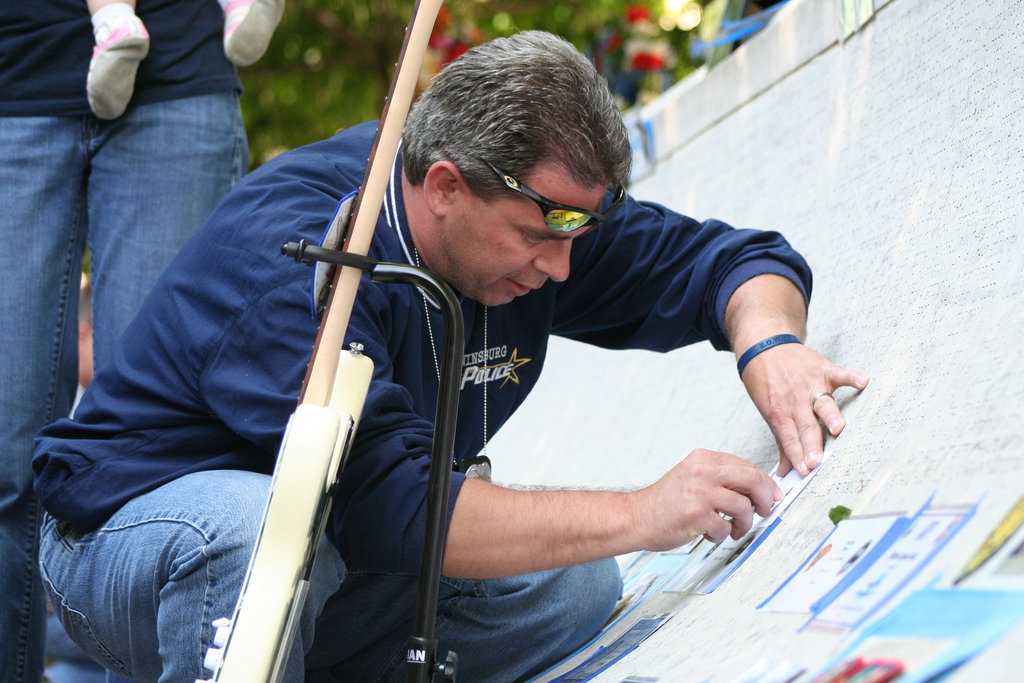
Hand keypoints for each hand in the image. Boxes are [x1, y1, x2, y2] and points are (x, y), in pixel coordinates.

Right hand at [631, 449, 783, 549]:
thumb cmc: (666, 502)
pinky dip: (723, 535)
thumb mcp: (692, 477)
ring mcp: (699, 493)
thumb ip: (720, 478)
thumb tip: (757, 488)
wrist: (637, 518)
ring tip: (733, 528)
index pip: (746, 465)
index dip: (765, 483)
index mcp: (702, 459)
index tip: (771, 495)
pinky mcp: (697, 515)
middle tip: (764, 511)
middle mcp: (702, 472)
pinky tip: (711, 533)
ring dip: (744, 523)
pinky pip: (727, 527)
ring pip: (744, 507)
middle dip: (765, 499)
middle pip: (752, 480)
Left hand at [739, 342, 868, 476]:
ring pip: (823, 403)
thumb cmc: (767, 383)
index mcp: (780, 413)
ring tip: (838, 428)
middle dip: (811, 445)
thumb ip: (782, 442)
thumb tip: (787, 472)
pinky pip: (839, 374)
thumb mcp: (769, 412)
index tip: (804, 471)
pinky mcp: (822, 370)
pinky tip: (863, 382)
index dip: (796, 455)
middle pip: (806, 426)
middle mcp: (796, 401)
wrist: (764, 346)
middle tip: (816, 461)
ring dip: (830, 415)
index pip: (789, 438)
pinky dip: (851, 377)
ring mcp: (811, 385)